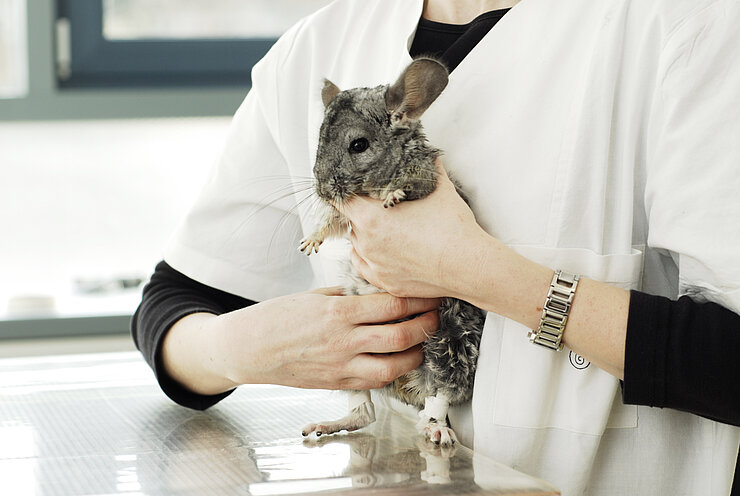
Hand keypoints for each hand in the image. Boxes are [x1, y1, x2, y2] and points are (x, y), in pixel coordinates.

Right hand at [205, 288, 439, 390]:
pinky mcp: (337, 383)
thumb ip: (349, 295)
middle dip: (425, 325)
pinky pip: (375, 381)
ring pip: (393, 366)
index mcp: (337, 311)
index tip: (430, 293)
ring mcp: (340, 366)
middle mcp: (343, 341)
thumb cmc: (278, 317)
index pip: (391, 305)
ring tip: (423, 341)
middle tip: (436, 315)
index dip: (417, 299)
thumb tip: (380, 290)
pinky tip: (400, 360)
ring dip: (415, 353)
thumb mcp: (314, 295)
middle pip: (400, 336)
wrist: (250, 348)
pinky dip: (393, 371)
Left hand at [339, 160, 489, 298]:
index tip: (349, 186)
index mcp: (371, 217)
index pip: (341, 198)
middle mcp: (367, 243)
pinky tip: (382, 249)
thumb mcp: (439, 189)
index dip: (344, 189)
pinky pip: (364, 265)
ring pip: (357, 243)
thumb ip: (427, 168)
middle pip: (351, 220)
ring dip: (366, 234)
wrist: (469, 265)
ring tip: (388, 228)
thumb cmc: (453, 230)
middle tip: (380, 205)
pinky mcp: (384, 282)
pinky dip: (369, 256)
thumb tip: (426, 155)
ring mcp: (374, 265)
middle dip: (362, 211)